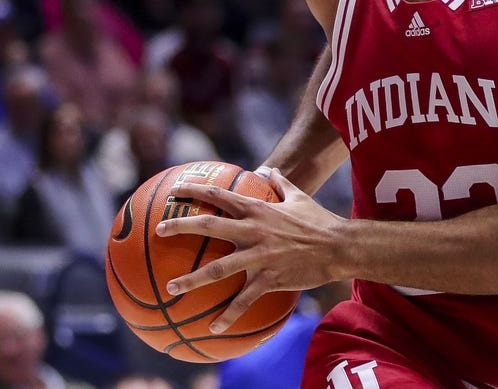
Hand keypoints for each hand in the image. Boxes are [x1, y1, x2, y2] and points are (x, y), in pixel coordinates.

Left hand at [155, 168, 346, 332]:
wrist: (339, 246)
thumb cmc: (319, 220)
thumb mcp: (299, 197)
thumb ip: (281, 183)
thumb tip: (271, 170)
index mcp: (258, 209)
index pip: (219, 195)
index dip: (195, 190)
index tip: (175, 191)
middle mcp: (254, 230)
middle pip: (209, 226)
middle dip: (180, 227)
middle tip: (159, 230)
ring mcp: (260, 255)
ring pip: (218, 268)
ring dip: (191, 279)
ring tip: (170, 288)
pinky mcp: (269, 278)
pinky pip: (244, 300)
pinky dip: (228, 315)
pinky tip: (213, 328)